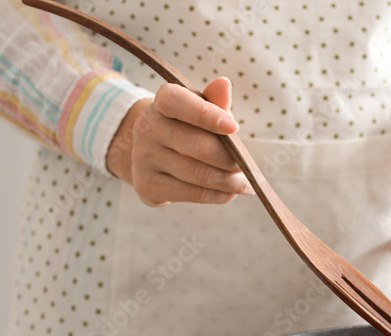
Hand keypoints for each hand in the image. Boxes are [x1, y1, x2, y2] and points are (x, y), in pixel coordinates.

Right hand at [106, 78, 253, 205]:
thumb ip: (214, 101)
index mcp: (160, 103)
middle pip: (198, 146)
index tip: (235, 127)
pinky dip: (218, 195)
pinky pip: (192, 194)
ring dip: (229, 182)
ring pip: (199, 174)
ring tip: (244, 183)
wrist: (153, 156)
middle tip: (247, 167)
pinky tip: (230, 193)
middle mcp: (146, 128)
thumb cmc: (186, 127)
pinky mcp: (147, 185)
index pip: (177, 102)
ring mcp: (143, 158)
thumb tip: (224, 84)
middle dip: (231, 159)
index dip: (207, 115)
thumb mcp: (200, 110)